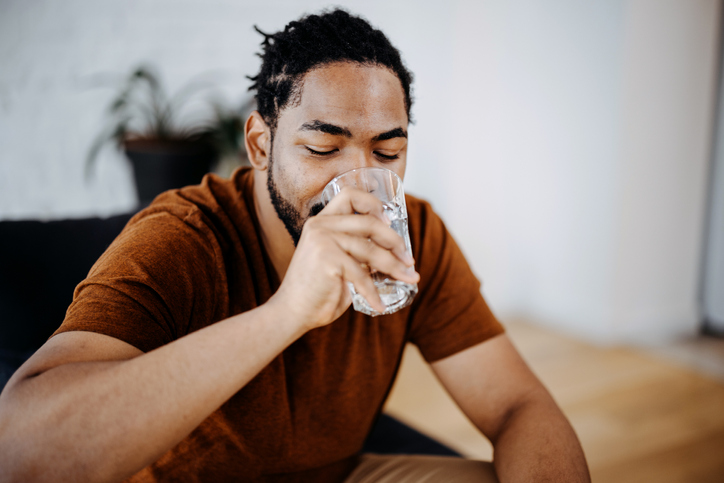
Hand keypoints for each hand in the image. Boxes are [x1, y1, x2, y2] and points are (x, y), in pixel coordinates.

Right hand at [269, 187, 419, 330]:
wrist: (291, 313)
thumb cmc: (317, 290)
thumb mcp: (340, 263)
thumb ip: (358, 251)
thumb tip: (394, 252)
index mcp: (322, 222)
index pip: (350, 195)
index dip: (373, 204)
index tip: (388, 222)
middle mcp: (320, 225)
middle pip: (369, 222)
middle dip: (395, 241)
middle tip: (409, 259)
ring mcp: (322, 240)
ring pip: (371, 250)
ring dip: (394, 267)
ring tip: (409, 279)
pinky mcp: (327, 259)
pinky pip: (362, 275)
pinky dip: (373, 292)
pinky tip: (379, 305)